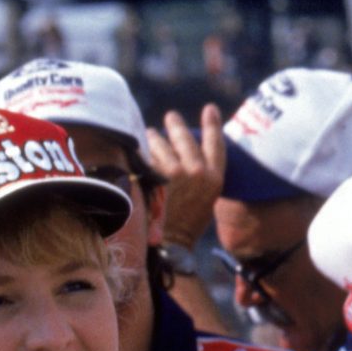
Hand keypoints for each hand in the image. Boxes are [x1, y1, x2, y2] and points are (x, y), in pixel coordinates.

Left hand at [146, 106, 227, 245]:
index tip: (210, 108)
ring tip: (150, 135)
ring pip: (161, 144)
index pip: (216, 143)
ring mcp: (173, 172)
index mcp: (214, 178)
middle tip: (170, 117)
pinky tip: (135, 151)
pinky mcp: (152, 176)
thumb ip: (201, 176)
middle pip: (185, 138)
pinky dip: (140, 153)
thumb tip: (185, 155)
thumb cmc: (188, 223)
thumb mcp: (206, 199)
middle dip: (175, 125)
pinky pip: (144, 156)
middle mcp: (197, 171)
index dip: (212, 124)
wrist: (170, 242)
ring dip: (154, 138)